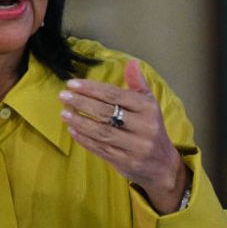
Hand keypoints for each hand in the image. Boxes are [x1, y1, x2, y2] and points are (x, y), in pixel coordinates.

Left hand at [59, 59, 189, 212]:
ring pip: (102, 132)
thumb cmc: (150, 128)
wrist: (163, 164)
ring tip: (64, 113)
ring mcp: (135, 146)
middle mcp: (144, 127)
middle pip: (106, 112)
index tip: (72, 83)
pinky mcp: (126, 162)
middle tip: (63, 96)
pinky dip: (84, 139)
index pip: (114, 95)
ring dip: (80, 122)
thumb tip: (131, 62)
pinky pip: (101, 149)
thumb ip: (137, 83)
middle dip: (82, 103)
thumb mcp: (149, 104)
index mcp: (148, 108)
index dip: (91, 88)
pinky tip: (72, 130)